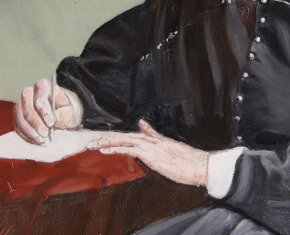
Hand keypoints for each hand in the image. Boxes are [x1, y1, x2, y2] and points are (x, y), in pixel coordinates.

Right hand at [13, 78, 82, 143]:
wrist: (62, 117)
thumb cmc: (66, 111)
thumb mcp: (70, 112)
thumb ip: (63, 116)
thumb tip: (52, 122)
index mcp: (44, 86)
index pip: (39, 89)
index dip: (43, 106)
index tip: (51, 122)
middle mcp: (30, 94)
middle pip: (26, 104)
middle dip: (35, 121)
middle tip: (46, 134)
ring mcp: (22, 106)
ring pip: (19, 116)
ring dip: (30, 130)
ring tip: (43, 140)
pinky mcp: (18, 118)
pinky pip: (18, 127)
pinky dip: (27, 136)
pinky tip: (37, 141)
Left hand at [87, 120, 208, 186]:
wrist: (199, 165)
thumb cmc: (186, 160)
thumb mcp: (168, 146)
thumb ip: (154, 134)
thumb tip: (142, 123)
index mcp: (154, 140)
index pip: (130, 137)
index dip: (114, 138)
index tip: (100, 140)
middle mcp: (151, 140)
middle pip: (123, 137)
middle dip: (106, 139)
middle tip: (90, 142)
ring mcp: (151, 146)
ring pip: (124, 141)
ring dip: (107, 142)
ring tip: (92, 145)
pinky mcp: (151, 154)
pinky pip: (130, 149)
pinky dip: (116, 148)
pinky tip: (104, 150)